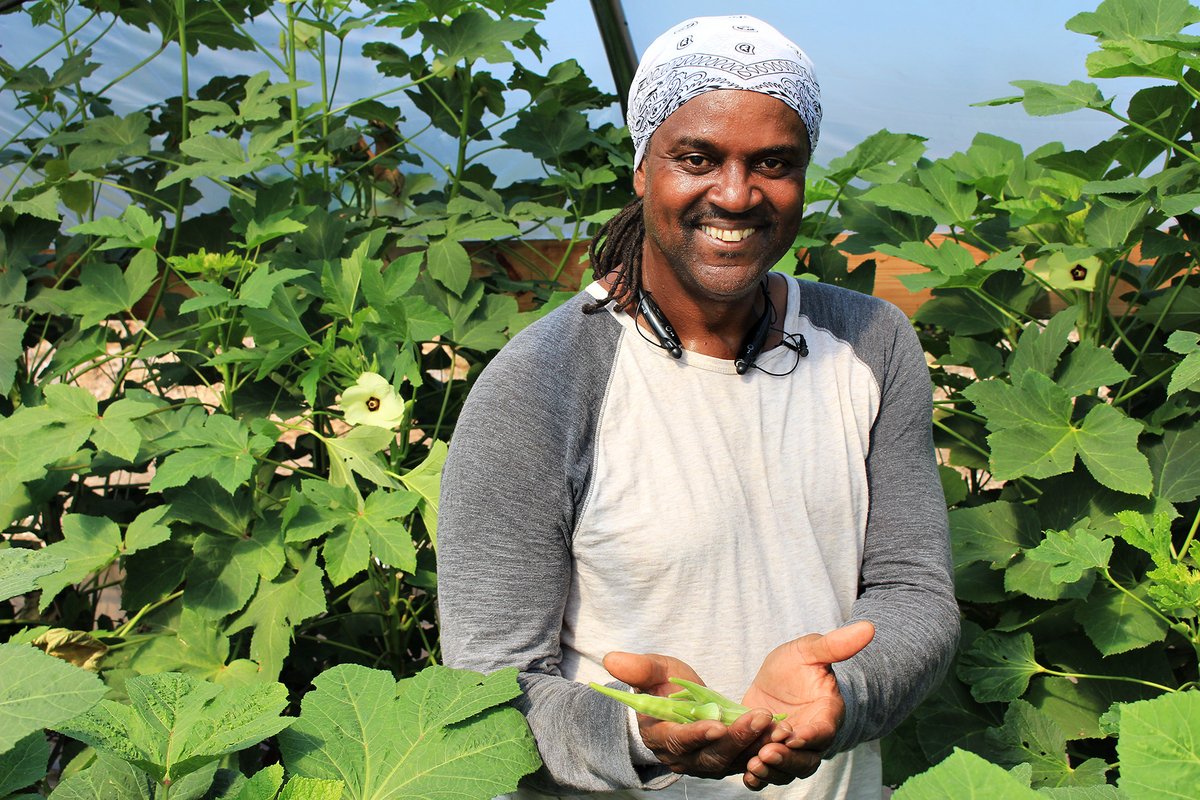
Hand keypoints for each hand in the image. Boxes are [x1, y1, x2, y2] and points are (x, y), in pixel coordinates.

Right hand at [602, 651, 777, 779]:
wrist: (678, 702)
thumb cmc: (663, 684)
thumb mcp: (654, 671)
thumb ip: (639, 668)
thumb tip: (611, 658)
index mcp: (660, 737)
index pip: (677, 741)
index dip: (696, 735)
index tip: (716, 724)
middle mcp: (683, 758)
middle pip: (710, 756)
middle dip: (735, 739)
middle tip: (758, 718)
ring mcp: (706, 763)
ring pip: (732, 760)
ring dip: (754, 744)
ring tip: (773, 724)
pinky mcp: (728, 761)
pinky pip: (747, 759)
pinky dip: (763, 748)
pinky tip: (779, 731)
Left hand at [739, 620, 874, 790]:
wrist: (778, 683)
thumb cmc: (798, 666)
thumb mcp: (810, 651)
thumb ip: (835, 645)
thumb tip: (868, 627)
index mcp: (826, 715)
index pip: (823, 731)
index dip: (809, 736)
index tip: (792, 735)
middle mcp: (811, 739)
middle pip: (806, 760)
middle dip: (787, 759)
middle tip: (766, 753)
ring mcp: (791, 752)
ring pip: (787, 772)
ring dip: (771, 772)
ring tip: (753, 764)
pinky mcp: (769, 756)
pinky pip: (768, 775)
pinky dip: (758, 779)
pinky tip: (745, 774)